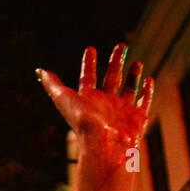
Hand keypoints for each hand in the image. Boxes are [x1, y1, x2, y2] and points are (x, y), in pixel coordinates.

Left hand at [38, 44, 152, 169]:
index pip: (87, 77)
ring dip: (133, 75)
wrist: (103, 144)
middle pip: (111, 78)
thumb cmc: (82, 122)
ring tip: (137, 62)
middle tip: (121, 45)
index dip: (88, 63)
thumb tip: (40, 70)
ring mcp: (122, 110)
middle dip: (116, 62)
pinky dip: (147, 92)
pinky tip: (149, 80)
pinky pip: (144, 102)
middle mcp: (105, 104)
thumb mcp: (63, 99)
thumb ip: (52, 84)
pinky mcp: (137, 117)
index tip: (90, 49)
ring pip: (129, 88)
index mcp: (88, 99)